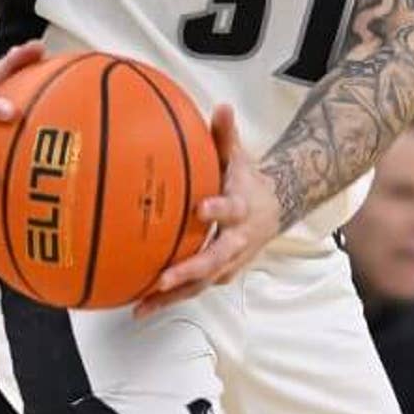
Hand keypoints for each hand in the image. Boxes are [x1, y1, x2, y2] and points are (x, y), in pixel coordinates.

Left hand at [134, 105, 279, 317]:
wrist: (274, 209)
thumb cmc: (246, 180)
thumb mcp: (239, 156)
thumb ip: (226, 135)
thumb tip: (221, 107)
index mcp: (242, 207)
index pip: (231, 208)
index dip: (218, 210)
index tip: (200, 209)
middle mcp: (238, 240)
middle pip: (215, 259)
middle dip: (190, 270)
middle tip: (163, 278)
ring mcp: (230, 261)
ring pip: (202, 283)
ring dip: (173, 296)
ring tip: (142, 306)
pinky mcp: (220, 274)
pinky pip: (195, 288)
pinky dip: (170, 299)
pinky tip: (140, 305)